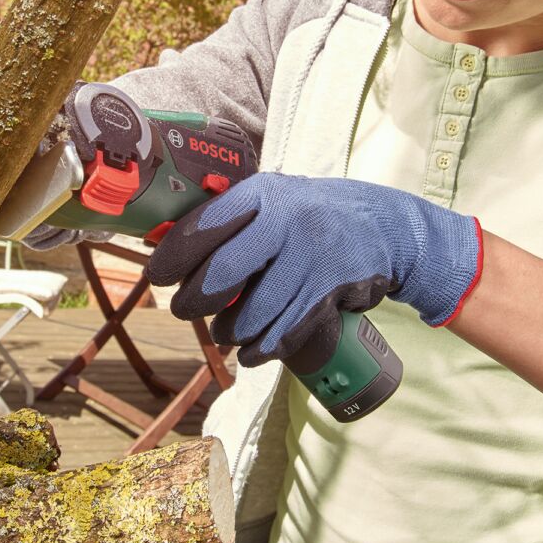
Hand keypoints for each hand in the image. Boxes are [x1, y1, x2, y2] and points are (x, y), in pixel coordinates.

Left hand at [145, 173, 482, 366]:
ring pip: (253, 312)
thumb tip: (167, 250)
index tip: (157, 277)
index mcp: (264, 193)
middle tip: (184, 311)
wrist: (386, 226)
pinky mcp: (332, 288)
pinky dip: (262, 348)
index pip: (206, 225)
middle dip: (196, 301)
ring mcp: (313, 255)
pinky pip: (284, 331)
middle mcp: (287, 219)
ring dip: (230, 331)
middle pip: (223, 273)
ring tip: (225, 332)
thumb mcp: (275, 201)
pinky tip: (253, 350)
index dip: (174, 256)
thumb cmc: (312, 215)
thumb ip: (232, 221)